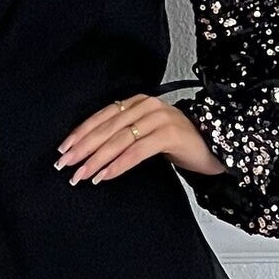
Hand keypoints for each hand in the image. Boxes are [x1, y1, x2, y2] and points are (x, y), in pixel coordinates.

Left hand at [54, 95, 227, 183]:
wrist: (213, 149)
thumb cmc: (178, 144)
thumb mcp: (146, 135)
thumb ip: (123, 135)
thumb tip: (90, 151)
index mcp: (137, 102)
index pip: (102, 116)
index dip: (81, 132)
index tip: (64, 149)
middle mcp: (146, 105)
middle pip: (107, 127)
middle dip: (83, 148)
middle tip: (66, 164)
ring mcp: (159, 118)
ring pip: (120, 139)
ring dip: (97, 159)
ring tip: (82, 174)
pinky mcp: (170, 133)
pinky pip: (138, 150)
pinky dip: (119, 164)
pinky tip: (105, 175)